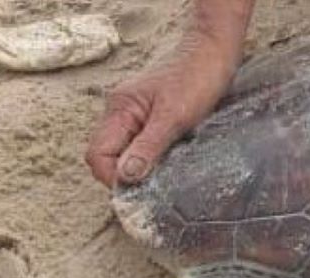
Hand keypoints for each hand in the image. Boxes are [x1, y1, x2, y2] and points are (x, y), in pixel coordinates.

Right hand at [85, 47, 237, 187]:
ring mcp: (132, 114)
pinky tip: (167, 163)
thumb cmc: (196, 79)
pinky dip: (148, 159)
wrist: (212, 53)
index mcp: (119, 110)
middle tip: (153, 188)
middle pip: (105, 156)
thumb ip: (148, 147)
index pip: (97, 155)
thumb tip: (125, 178)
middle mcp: (119, 112)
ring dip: (137, 168)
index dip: (113, 178)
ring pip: (121, 152)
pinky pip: (137, 145)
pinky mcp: (147, 117)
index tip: (139, 192)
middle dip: (124, 176)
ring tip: (162, 176)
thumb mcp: (174, 117)